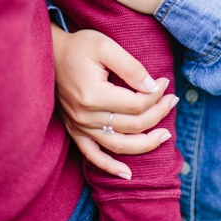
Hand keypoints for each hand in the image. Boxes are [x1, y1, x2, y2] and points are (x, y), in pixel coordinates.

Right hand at [52, 23, 178, 178]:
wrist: (49, 54)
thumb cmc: (78, 47)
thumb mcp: (105, 46)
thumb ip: (130, 66)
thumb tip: (153, 87)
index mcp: (93, 95)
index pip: (136, 105)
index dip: (156, 95)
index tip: (164, 82)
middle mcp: (85, 115)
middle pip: (133, 125)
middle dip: (159, 113)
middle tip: (172, 100)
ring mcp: (79, 125)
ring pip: (119, 145)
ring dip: (146, 144)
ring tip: (165, 135)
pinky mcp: (74, 129)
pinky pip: (92, 155)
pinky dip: (110, 167)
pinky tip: (128, 174)